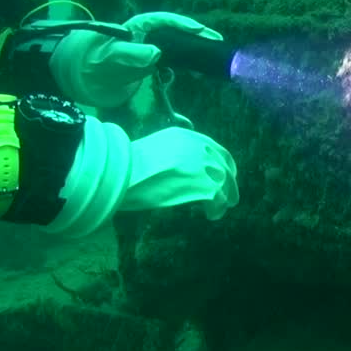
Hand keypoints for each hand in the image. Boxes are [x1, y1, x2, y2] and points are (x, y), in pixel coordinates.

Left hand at [48, 12, 221, 107]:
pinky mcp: (153, 62)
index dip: (183, 24)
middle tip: (217, 41)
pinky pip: (175, 59)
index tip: (200, 31)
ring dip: (196, 48)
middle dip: (197, 35)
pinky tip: (200, 70)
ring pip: (179, 45)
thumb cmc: (94, 63)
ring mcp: (151, 48)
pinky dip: (188, 63)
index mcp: (138, 26)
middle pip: (177, 31)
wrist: (83, 79)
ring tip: (214, 53)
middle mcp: (147, 35)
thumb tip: (156, 52)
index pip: (165, 21)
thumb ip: (131, 54)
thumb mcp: (111, 58)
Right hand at [117, 127, 239, 219]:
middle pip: (223, 166)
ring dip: (224, 198)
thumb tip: (182, 168)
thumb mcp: (154, 148)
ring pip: (223, 183)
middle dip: (230, 183)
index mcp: (185, 136)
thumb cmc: (127, 167)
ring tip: (220, 210)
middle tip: (231, 198)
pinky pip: (218, 198)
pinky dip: (216, 208)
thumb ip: (173, 152)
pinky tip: (211, 215)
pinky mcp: (202, 184)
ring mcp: (201, 165)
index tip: (227, 176)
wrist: (120, 174)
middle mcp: (197, 147)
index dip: (224, 164)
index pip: (215, 148)